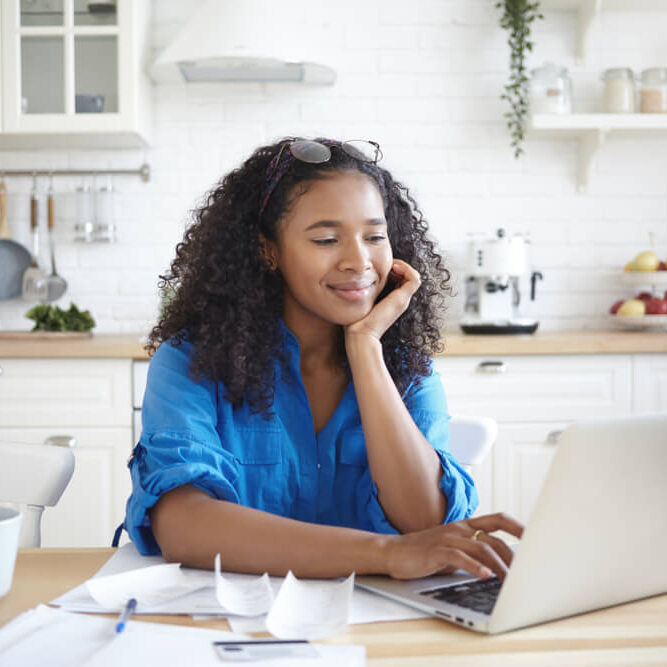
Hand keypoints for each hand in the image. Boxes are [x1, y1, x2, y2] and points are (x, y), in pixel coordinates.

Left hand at [345, 260, 420, 342]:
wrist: (361, 334)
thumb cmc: (356, 320)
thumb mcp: (360, 300)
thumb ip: (362, 291)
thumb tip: (353, 279)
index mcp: (391, 300)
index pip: (400, 279)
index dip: (393, 269)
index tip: (379, 267)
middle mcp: (400, 300)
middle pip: (408, 277)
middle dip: (399, 266)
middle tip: (386, 264)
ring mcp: (403, 300)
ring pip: (414, 277)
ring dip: (404, 266)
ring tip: (391, 265)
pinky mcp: (403, 299)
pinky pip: (414, 279)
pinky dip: (407, 269)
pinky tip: (393, 268)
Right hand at [382, 513, 523, 580]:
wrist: (393, 552)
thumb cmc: (425, 553)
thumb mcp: (453, 550)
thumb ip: (473, 553)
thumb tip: (501, 567)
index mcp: (465, 526)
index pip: (498, 519)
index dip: (519, 527)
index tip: (536, 539)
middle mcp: (459, 529)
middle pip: (494, 538)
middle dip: (513, 558)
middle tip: (524, 575)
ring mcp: (447, 538)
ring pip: (481, 548)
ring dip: (499, 566)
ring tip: (509, 582)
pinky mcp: (436, 551)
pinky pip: (459, 557)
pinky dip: (475, 567)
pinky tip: (485, 577)